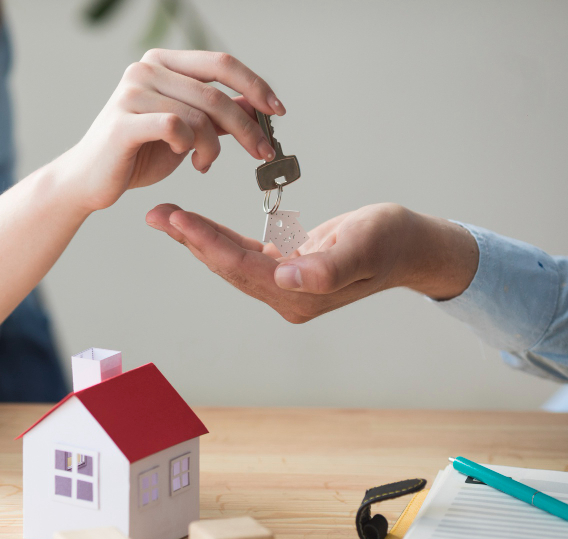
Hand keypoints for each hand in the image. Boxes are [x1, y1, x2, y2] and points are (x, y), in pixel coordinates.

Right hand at [57, 49, 284, 214]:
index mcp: (162, 63)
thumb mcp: (186, 131)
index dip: (255, 85)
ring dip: (214, 147)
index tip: (278, 111)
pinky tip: (186, 159)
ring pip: (199, 116)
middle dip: (247, 127)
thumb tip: (257, 106)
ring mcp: (131, 93)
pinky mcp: (123, 123)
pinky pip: (176, 128)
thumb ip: (216, 116)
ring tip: (205, 164)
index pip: (220, 64)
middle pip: (215, 93)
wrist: (89, 181)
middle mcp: (145, 69)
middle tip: (262, 152)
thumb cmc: (136, 154)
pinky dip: (189, 147)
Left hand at [145, 202, 478, 322]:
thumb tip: (288, 278)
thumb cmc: (393, 241)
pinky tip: (196, 225)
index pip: (242, 267)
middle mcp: (285, 295)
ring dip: (197, 238)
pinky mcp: (285, 270)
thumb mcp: (365, 245)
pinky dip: (218, 237)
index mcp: (299, 294)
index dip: (207, 243)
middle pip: (227, 266)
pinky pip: (242, 253)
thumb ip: (328, 266)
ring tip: (165, 216)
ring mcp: (284, 286)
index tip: (177, 219)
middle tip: (155, 213)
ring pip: (229, 260)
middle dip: (190, 239)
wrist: (412, 246)